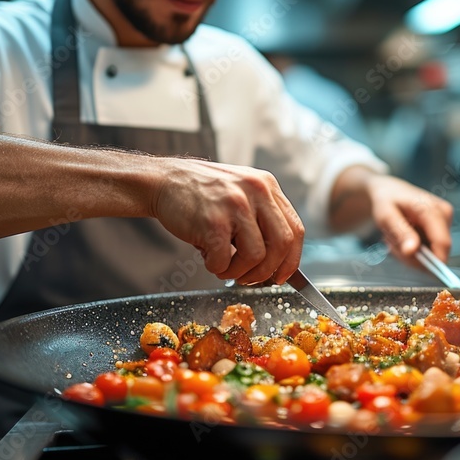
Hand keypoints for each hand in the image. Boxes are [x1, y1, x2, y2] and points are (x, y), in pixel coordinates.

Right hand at [150, 158, 304, 284]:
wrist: (164, 181)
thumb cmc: (202, 195)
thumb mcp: (241, 193)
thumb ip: (261, 218)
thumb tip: (279, 263)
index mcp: (267, 186)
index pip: (295, 229)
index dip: (291, 260)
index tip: (282, 276)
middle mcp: (256, 191)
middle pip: (282, 244)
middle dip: (267, 271)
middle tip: (250, 279)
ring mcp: (236, 204)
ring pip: (256, 256)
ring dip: (239, 273)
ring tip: (224, 267)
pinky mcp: (213, 220)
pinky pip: (224, 260)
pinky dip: (217, 268)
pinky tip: (207, 258)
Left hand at [364, 174, 453, 264]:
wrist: (390, 191)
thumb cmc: (386, 200)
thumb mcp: (386, 216)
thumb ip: (400, 232)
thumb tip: (413, 251)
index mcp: (433, 209)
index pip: (443, 243)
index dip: (429, 261)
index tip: (406, 260)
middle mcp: (445, 215)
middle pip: (437, 253)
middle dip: (412, 256)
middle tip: (392, 245)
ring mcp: (446, 221)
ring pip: (432, 254)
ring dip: (410, 253)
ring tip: (395, 238)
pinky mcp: (442, 228)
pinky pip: (431, 251)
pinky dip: (414, 249)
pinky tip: (402, 238)